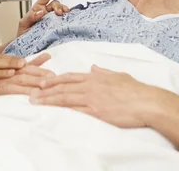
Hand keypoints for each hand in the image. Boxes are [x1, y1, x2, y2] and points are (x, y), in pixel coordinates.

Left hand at [17, 0, 69, 36]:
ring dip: (63, 11)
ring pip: (60, 11)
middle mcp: (46, 12)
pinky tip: (67, 19)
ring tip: (64, 14)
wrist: (25, 48)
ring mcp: (52, 20)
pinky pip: (63, 21)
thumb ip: (30, 17)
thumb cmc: (23, 34)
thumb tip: (41, 12)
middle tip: (59, 13)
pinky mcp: (56, 27)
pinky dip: (66, 19)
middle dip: (58, 6)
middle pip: (55, 4)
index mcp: (38, 9)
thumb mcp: (23, 24)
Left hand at [30, 65, 161, 128]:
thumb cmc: (135, 90)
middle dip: (44, 89)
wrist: (147, 102)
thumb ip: (103, 72)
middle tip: (31, 93)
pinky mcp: (96, 111)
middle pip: (62, 87)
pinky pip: (75, 110)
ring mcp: (92, 98)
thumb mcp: (118, 75)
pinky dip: (62, 110)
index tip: (41, 81)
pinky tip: (52, 111)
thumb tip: (94, 67)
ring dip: (48, 100)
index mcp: (95, 77)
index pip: (69, 77)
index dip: (53, 79)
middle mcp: (91, 86)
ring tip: (35, 102)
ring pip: (64, 97)